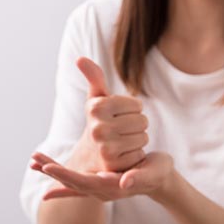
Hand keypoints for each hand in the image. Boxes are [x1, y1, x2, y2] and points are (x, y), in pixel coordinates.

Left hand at [31, 151, 173, 201]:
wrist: (161, 179)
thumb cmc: (158, 173)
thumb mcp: (153, 172)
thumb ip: (139, 177)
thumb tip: (123, 182)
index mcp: (111, 187)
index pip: (83, 182)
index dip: (65, 175)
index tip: (48, 167)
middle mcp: (101, 190)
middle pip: (71, 182)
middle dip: (52, 171)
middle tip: (34, 161)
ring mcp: (98, 188)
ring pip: (70, 182)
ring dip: (52, 171)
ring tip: (33, 161)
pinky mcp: (98, 183)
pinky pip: (75, 183)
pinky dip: (60, 180)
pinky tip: (46, 175)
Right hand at [68, 57, 147, 172]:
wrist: (90, 155)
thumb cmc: (98, 121)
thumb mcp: (96, 99)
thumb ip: (93, 77)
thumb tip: (80, 58)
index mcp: (96, 107)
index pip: (136, 105)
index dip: (132, 110)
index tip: (119, 115)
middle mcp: (98, 126)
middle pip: (142, 121)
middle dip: (135, 125)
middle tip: (120, 130)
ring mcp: (105, 146)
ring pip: (143, 137)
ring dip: (136, 140)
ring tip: (121, 142)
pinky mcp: (114, 164)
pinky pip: (141, 154)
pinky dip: (135, 155)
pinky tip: (122, 155)